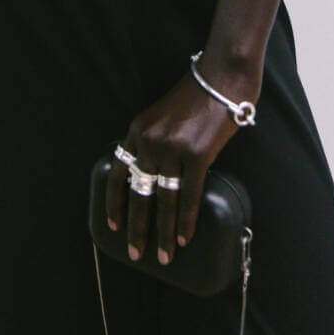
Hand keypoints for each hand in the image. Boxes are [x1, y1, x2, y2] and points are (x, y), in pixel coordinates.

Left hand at [105, 59, 257, 266]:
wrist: (220, 78)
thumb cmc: (194, 97)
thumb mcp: (160, 116)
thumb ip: (151, 142)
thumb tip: (150, 178)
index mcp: (136, 129)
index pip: (117, 172)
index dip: (115, 202)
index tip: (113, 225)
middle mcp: (149, 140)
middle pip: (138, 192)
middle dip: (136, 227)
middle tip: (135, 253)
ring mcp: (172, 148)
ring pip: (163, 200)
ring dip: (163, 233)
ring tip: (164, 256)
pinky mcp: (196, 155)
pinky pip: (188, 196)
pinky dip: (186, 221)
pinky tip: (184, 238)